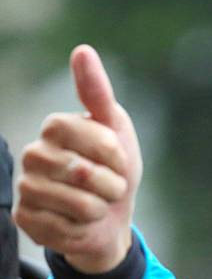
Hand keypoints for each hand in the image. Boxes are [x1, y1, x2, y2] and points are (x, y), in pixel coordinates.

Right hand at [14, 45, 142, 273]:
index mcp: (55, 127)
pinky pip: (68, 228)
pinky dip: (85, 228)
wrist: (110, 216)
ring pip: (80, 203)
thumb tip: (82, 49)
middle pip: (86, 173)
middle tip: (107, 186)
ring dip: (100, 208)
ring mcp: (26, 188)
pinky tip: (78, 222)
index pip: (98, 140)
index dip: (117, 156)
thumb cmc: (114, 169)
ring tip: (95, 204)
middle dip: (112, 185)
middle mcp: (33, 154)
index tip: (118, 160)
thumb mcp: (115, 128)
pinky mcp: (25, 220)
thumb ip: (97, 92)